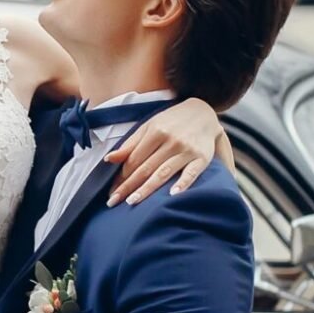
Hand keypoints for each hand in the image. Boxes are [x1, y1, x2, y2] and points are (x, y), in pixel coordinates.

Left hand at [105, 98, 229, 205]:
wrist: (204, 111)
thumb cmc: (171, 122)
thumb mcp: (149, 126)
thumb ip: (130, 144)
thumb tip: (109, 159)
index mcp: (156, 132)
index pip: (134, 159)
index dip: (120, 176)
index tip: (111, 191)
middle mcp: (171, 141)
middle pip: (145, 168)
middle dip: (127, 186)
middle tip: (112, 202)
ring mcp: (187, 150)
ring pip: (163, 173)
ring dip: (147, 189)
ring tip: (131, 202)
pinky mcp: (202, 157)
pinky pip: (192, 173)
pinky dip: (183, 184)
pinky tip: (172, 195)